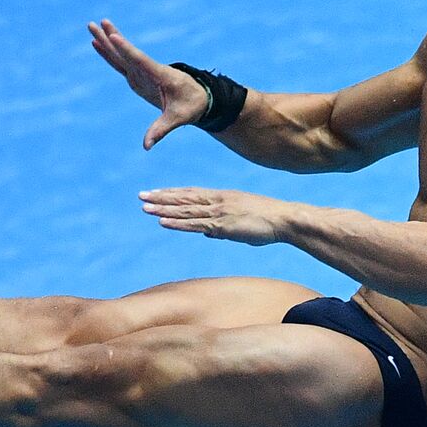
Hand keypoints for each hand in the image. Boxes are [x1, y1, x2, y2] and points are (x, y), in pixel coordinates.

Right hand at [88, 19, 208, 149]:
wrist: (200, 98)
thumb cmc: (191, 106)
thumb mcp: (178, 118)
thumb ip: (161, 130)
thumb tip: (147, 145)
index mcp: (160, 75)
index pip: (140, 61)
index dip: (126, 49)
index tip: (113, 36)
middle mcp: (149, 70)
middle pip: (126, 52)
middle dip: (111, 38)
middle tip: (95, 23)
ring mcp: (142, 72)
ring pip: (121, 54)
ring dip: (107, 41)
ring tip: (92, 26)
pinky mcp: (137, 76)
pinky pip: (120, 63)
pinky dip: (109, 53)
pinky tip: (98, 44)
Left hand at [139, 187, 289, 245]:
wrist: (284, 220)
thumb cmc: (267, 222)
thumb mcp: (241, 222)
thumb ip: (222, 227)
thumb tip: (209, 234)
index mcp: (222, 197)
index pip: (192, 193)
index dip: (172, 193)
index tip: (156, 193)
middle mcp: (217, 200)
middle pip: (184, 198)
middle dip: (161, 198)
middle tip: (141, 196)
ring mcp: (219, 212)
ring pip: (185, 210)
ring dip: (164, 209)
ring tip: (145, 208)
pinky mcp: (222, 226)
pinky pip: (195, 224)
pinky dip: (177, 223)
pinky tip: (162, 222)